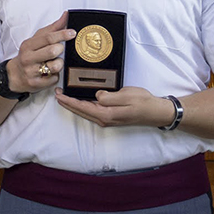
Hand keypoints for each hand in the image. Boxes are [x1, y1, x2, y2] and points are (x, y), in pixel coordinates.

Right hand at [9, 15, 72, 94]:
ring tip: (54, 63)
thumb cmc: (29, 55)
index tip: (73, 33)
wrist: (14, 76)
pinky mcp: (35, 84)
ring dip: (59, 64)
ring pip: (55, 66)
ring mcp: (31, 72)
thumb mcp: (36, 40)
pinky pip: (54, 79)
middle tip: (59, 50)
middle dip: (60, 50)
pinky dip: (55, 76)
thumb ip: (52, 28)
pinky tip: (49, 74)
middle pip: (53, 51)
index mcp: (28, 45)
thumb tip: (66, 15)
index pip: (48, 38)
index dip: (62, 34)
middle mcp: (28, 58)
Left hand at [54, 84, 174, 129]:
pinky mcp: (110, 117)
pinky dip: (83, 106)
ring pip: (85, 112)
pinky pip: (92, 111)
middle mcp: (104, 120)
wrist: (156, 112)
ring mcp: (107, 120)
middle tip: (56, 93)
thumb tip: (97, 95)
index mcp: (105, 115)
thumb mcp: (127, 96)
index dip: (68, 101)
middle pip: (80, 111)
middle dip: (67, 103)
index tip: (58, 95)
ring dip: (74, 105)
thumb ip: (109, 97)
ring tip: (64, 96)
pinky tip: (80, 100)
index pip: (81, 107)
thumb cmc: (143, 103)